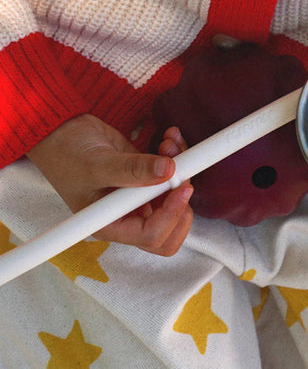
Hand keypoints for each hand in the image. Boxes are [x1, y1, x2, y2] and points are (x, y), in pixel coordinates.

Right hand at [27, 115, 193, 255]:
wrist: (64, 132)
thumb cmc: (69, 154)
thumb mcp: (98, 164)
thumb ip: (133, 170)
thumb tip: (168, 171)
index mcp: (112, 225)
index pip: (151, 236)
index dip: (171, 214)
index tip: (181, 187)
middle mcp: (128, 216)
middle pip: (171, 229)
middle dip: (182, 199)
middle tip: (180, 169)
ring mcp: (140, 198)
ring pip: (176, 198)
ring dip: (182, 171)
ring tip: (168, 143)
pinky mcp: (148, 178)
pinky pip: (174, 176)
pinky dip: (179, 156)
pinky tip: (168, 138)